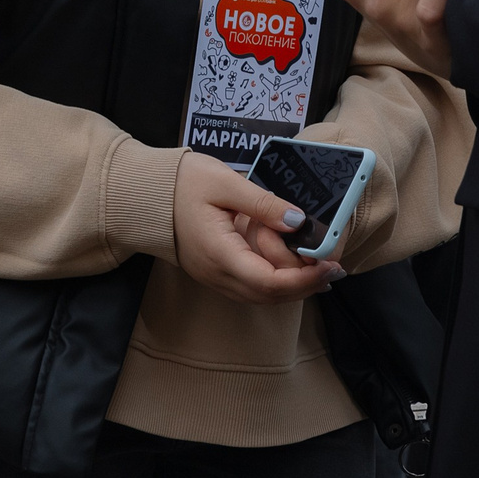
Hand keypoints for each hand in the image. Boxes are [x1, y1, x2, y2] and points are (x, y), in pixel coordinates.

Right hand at [171, 152, 341, 303]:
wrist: (145, 193)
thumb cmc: (182, 183)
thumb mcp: (225, 182)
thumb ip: (264, 204)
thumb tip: (298, 222)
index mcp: (219, 253)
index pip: (270, 282)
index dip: (304, 278)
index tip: (329, 264)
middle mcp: (217, 274)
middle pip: (270, 295)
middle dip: (305, 284)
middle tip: (333, 266)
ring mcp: (214, 277)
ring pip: (261, 294)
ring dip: (292, 284)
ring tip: (317, 266)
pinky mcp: (215, 272)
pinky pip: (251, 285)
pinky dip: (276, 280)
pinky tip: (291, 265)